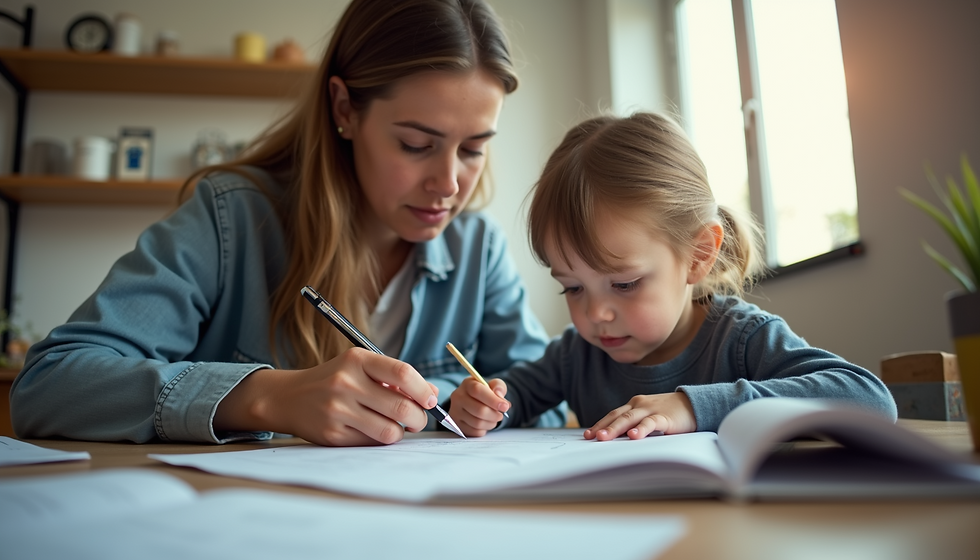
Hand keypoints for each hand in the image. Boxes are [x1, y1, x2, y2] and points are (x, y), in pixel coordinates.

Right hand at [214, 348, 438, 445]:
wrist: (289, 397)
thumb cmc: (335, 381)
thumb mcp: (361, 368)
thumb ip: (396, 379)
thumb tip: (433, 394)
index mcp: (357, 360)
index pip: (402, 373)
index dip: (423, 390)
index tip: (430, 400)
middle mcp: (346, 383)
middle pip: (401, 407)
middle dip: (419, 418)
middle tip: (417, 420)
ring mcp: (337, 410)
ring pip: (390, 431)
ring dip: (400, 433)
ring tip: (395, 427)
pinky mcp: (332, 434)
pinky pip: (371, 443)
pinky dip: (379, 440)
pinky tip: (371, 430)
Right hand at [449, 377, 510, 436]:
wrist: (473, 401)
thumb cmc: (485, 392)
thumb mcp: (493, 384)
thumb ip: (499, 386)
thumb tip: (499, 395)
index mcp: (467, 384)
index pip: (477, 391)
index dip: (493, 400)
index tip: (505, 407)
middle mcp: (458, 397)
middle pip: (479, 410)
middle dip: (495, 415)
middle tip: (500, 415)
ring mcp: (455, 412)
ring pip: (477, 423)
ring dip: (491, 423)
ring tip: (494, 418)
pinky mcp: (457, 425)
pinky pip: (475, 432)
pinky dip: (484, 429)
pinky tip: (485, 423)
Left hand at [583, 392, 695, 440]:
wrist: (693, 404)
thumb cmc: (669, 413)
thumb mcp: (648, 417)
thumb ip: (635, 424)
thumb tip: (618, 440)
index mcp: (634, 405)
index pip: (612, 415)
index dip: (600, 424)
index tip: (587, 435)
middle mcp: (639, 405)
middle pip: (617, 416)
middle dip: (602, 427)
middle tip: (590, 437)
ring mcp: (651, 410)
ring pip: (629, 419)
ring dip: (615, 428)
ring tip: (603, 437)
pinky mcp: (664, 417)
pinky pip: (650, 423)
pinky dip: (641, 429)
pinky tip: (634, 436)